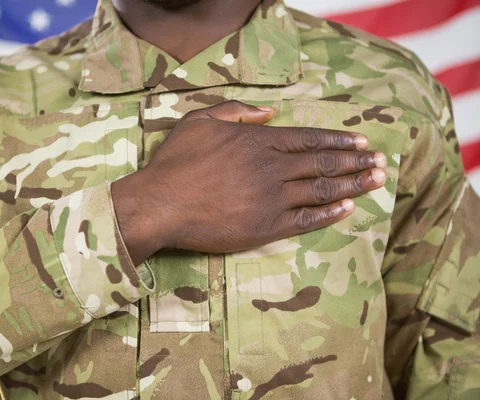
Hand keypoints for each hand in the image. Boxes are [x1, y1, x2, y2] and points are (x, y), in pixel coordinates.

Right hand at [112, 101, 386, 263]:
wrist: (160, 205)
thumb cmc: (176, 163)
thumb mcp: (200, 121)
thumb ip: (236, 111)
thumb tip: (268, 112)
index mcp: (257, 141)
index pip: (308, 139)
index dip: (338, 140)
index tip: (361, 142)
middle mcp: (271, 168)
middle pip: (322, 163)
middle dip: (354, 162)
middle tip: (379, 163)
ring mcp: (270, 199)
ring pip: (320, 190)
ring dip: (351, 186)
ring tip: (375, 182)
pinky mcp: (265, 227)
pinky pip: (305, 221)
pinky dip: (328, 215)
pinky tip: (346, 210)